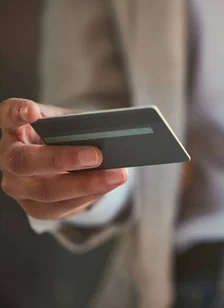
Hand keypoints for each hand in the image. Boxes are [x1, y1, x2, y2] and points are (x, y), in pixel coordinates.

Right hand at [0, 98, 127, 219]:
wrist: (66, 162)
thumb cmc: (67, 134)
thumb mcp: (72, 123)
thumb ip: (82, 125)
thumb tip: (109, 133)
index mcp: (14, 128)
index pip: (6, 116)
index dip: (16, 113)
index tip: (33, 111)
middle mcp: (8, 157)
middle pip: (23, 161)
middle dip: (62, 159)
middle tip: (96, 155)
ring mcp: (17, 185)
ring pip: (44, 191)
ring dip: (85, 184)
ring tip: (116, 175)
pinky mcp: (33, 206)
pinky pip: (59, 207)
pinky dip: (88, 196)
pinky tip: (109, 186)